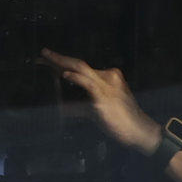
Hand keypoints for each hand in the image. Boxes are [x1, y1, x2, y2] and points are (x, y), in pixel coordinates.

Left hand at [42, 50, 162, 155]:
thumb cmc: (120, 120)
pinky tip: (64, 75)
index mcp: (106, 77)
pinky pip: (88, 84)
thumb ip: (81, 104)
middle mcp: (106, 76)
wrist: (139, 129)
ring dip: (61, 62)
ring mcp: (106, 85)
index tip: (46, 59)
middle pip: (78, 63)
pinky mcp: (104, 97)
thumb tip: (61, 107)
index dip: (62, 62)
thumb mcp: (98, 108)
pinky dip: (75, 78)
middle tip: (42, 53)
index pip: (80, 66)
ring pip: (80, 68)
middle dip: (58, 58)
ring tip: (45, 58)